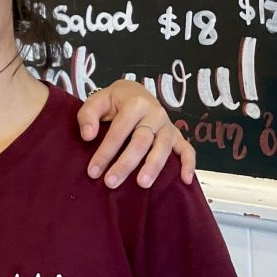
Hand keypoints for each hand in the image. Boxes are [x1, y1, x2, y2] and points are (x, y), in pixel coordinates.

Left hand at [77, 79, 194, 188]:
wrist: (135, 92)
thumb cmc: (113, 101)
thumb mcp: (96, 101)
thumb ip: (87, 116)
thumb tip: (88, 136)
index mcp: (134, 103)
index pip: (118, 131)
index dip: (105, 152)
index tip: (93, 171)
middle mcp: (154, 113)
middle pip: (141, 141)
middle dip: (125, 164)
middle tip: (111, 182)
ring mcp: (168, 125)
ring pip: (163, 147)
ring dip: (153, 167)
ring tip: (142, 184)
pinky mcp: (177, 135)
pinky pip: (187, 150)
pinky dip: (189, 164)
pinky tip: (185, 180)